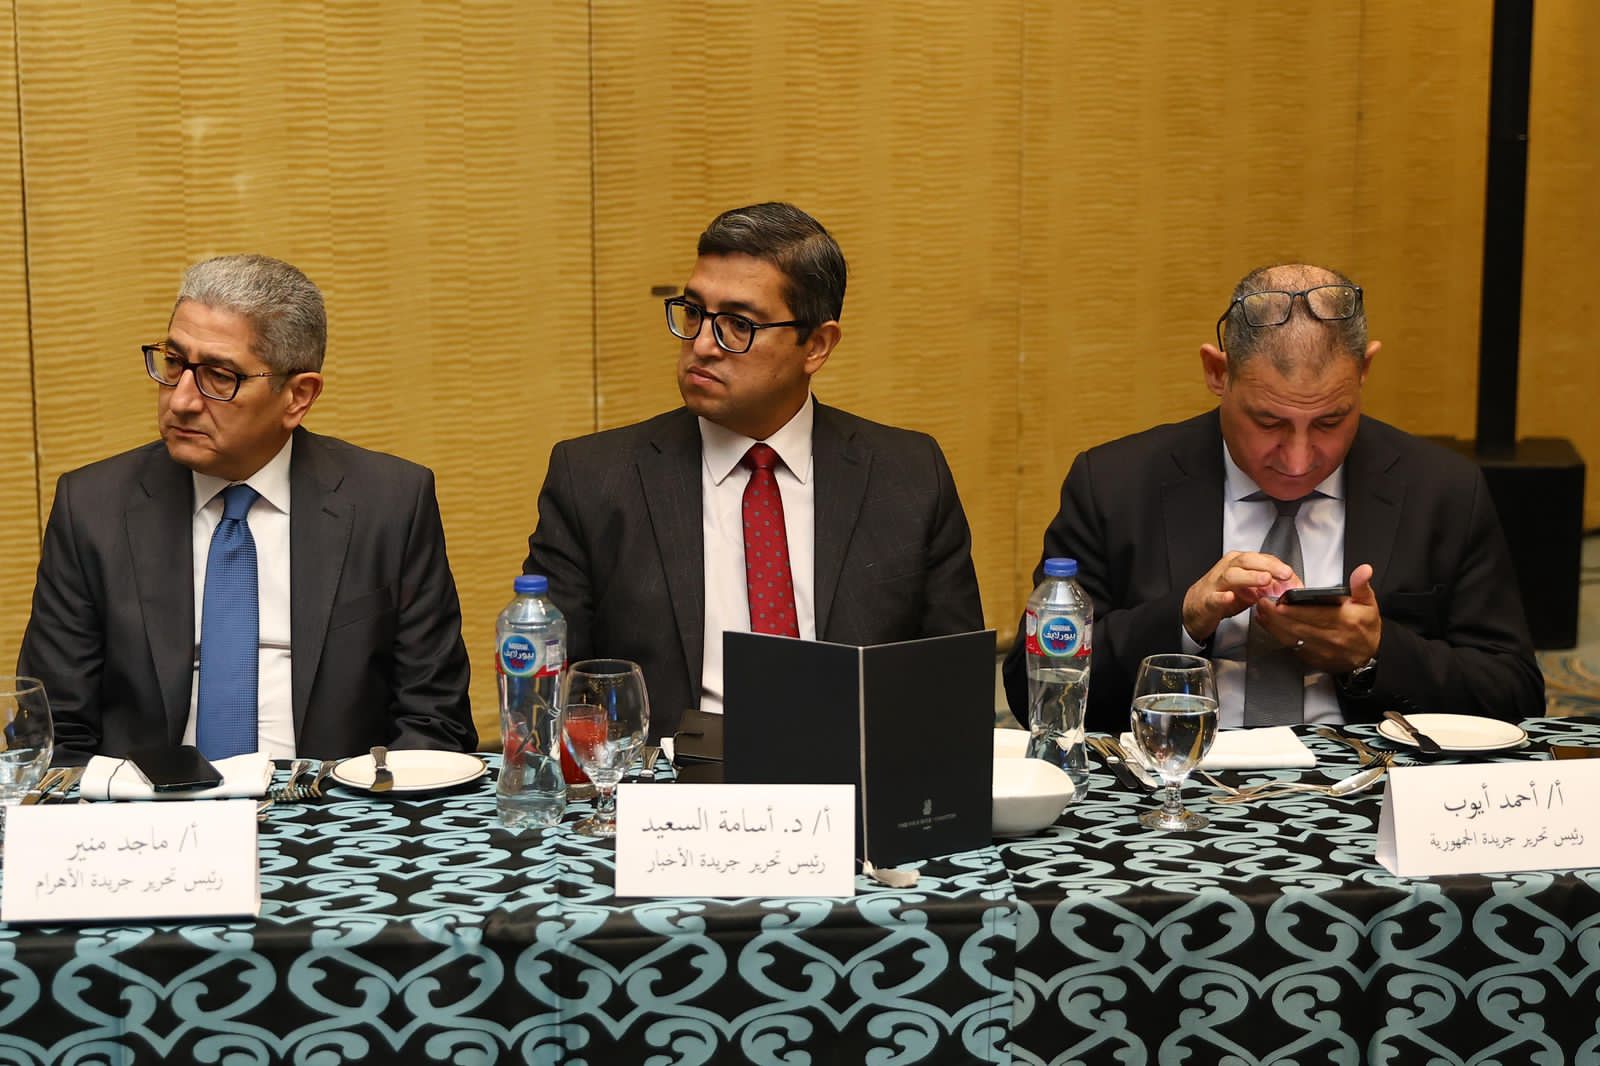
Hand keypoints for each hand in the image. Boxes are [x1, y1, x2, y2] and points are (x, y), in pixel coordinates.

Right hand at [1182, 551, 1297, 642]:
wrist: (1196, 607)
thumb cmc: (1223, 593)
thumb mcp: (1249, 587)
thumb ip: (1269, 584)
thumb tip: (1291, 586)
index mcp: (1238, 563)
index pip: (1261, 559)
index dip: (1279, 566)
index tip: (1293, 576)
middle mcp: (1227, 569)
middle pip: (1247, 561)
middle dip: (1269, 566)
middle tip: (1285, 573)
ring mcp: (1216, 585)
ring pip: (1232, 576)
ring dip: (1250, 577)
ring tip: (1265, 580)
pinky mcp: (1207, 601)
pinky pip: (1214, 598)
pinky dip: (1222, 597)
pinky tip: (1230, 597)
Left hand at [1254, 563, 1381, 673]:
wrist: (1369, 654)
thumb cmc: (1366, 627)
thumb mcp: (1368, 603)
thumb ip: (1361, 585)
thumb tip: (1363, 570)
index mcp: (1345, 621)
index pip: (1315, 614)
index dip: (1294, 609)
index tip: (1279, 601)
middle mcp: (1332, 637)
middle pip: (1298, 626)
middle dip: (1277, 615)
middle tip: (1262, 602)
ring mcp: (1321, 650)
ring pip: (1292, 637)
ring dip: (1273, 624)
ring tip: (1261, 611)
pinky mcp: (1313, 659)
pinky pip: (1292, 647)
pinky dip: (1278, 635)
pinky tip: (1269, 625)